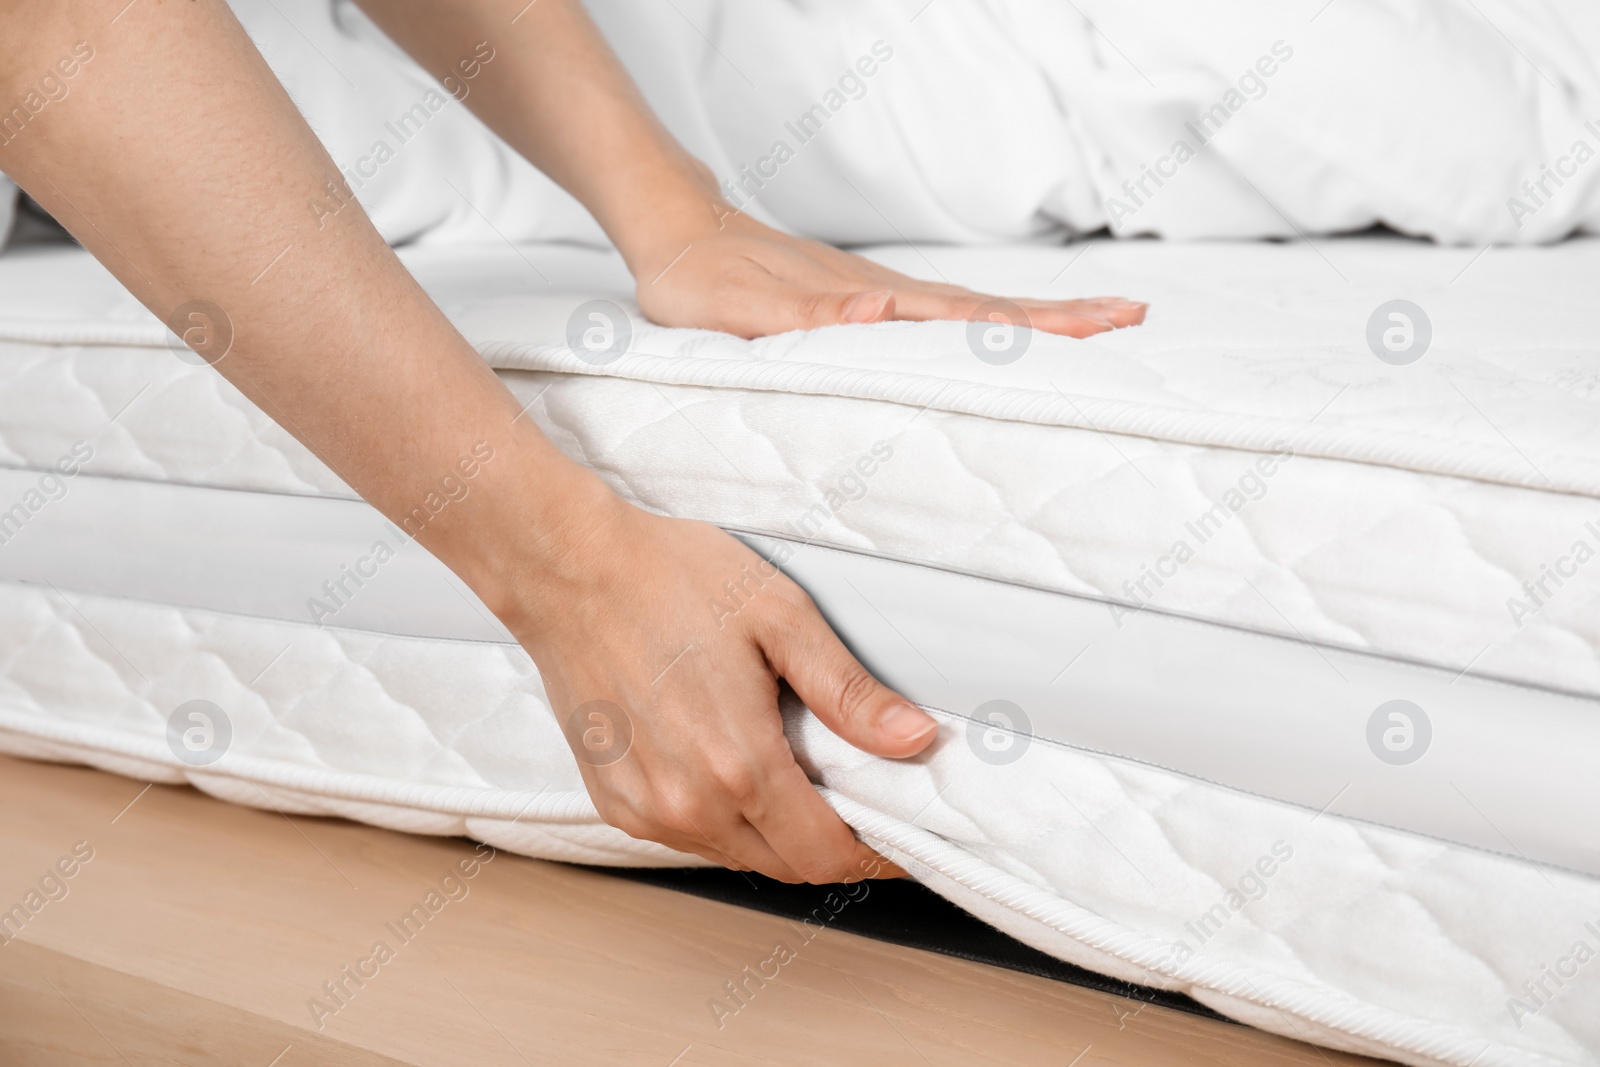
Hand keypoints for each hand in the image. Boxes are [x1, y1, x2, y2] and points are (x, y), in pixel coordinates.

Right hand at [501, 483, 936, 882]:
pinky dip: (725, 819)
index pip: (828, 855)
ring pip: (739, 854)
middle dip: (832, 841)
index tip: (900, 835)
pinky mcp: (615, 802)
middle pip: (788, 866)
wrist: (569, 569)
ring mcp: (645, 810)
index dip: (876, 853)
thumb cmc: (669, 578)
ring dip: (777, 832)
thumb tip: (914, 738)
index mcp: (738, 765)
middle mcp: (688, 805)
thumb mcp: (780, 617)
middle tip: (857, 795)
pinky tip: (731, 764)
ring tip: (793, 769)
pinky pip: (691, 837)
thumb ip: (849, 692)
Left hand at [632, 208, 1147, 339]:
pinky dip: (991, 321)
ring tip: (1099, 320)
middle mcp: (888, 295)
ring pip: (974, 309)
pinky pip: (944, 314)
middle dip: (1063, 317)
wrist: (679, 232)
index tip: (1099, 326)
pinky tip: (1008, 329)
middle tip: (1133, 318)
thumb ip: (810, 316)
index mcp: (870, 302)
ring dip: (1038, 317)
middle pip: (991, 309)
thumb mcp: (742, 310)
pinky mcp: (868, 299)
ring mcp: (882, 295)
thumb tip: (879, 314)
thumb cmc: (702, 282)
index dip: (1034, 325)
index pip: (968, 318)